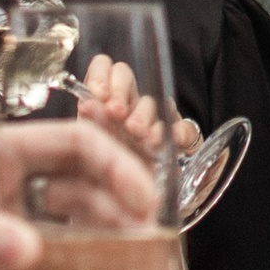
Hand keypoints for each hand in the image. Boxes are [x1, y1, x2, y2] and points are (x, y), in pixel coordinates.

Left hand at [0, 116, 157, 243]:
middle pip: (82, 183)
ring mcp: (4, 220)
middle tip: (146, 244)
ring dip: (102, 243)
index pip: (73, 144)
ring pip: (71, 223)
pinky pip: (48, 258)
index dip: (116, 167)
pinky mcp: (0, 256)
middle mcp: (5, 182)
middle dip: (119, 210)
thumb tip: (26, 251)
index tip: (144, 203)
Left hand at [72, 53, 197, 169]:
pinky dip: (180, 132)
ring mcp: (155, 119)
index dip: (100, 75)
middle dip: (120, 92)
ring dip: (144, 115)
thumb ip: (91, 123)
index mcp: (103, 103)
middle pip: (126, 77)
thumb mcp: (95, 147)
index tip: (99, 93)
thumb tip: (85, 104)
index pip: (102, 68)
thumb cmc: (113, 171)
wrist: (147, 200)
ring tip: (139, 135)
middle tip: (116, 113)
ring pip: (152, 103)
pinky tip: (174, 139)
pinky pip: (185, 127)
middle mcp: (128, 105)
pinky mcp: (180, 136)